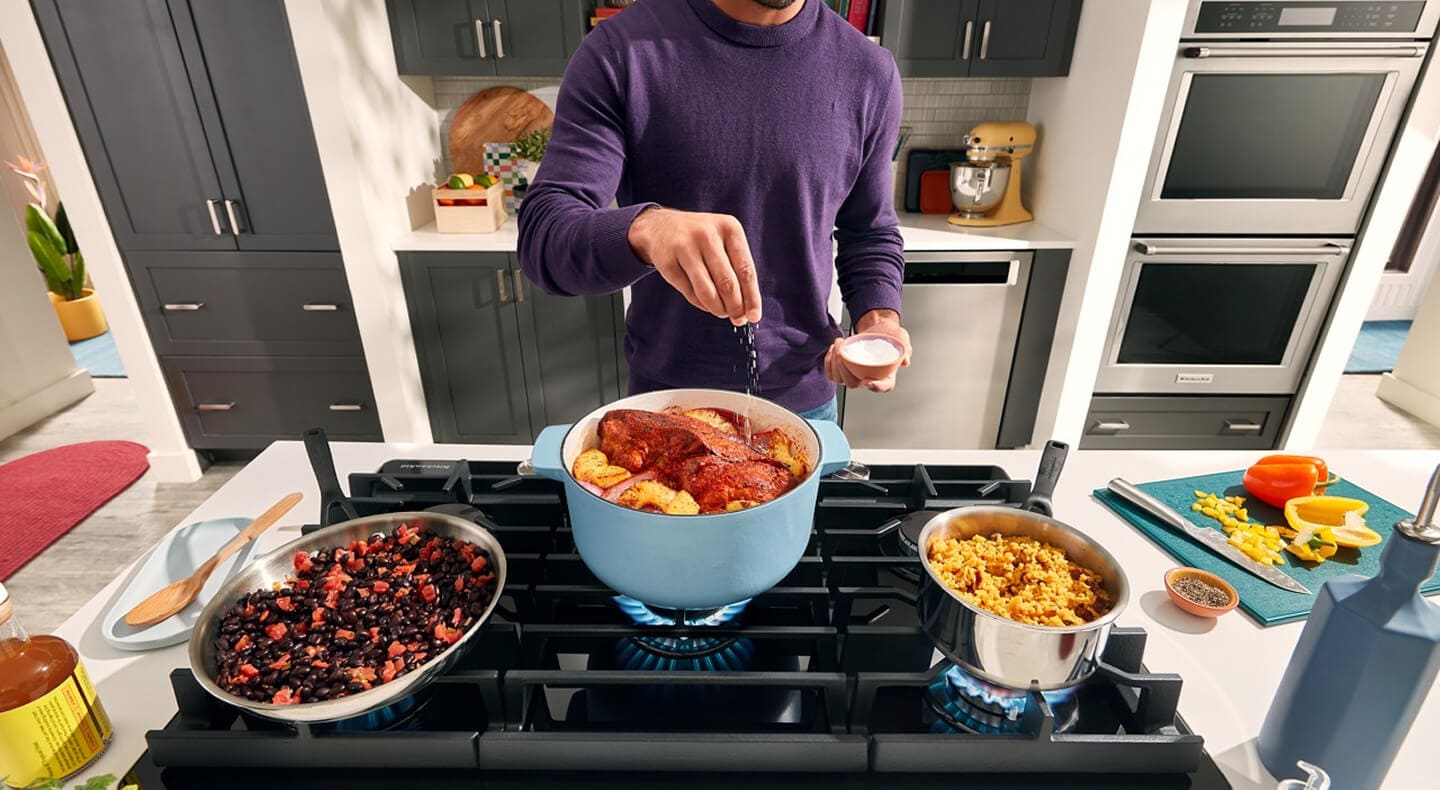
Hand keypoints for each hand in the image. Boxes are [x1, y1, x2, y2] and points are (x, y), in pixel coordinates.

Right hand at [627, 207, 762, 324]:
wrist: (661, 227)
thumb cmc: (703, 240)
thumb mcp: (724, 243)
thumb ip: (737, 270)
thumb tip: (748, 309)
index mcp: (729, 228)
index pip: (745, 269)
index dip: (751, 297)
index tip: (754, 316)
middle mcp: (707, 234)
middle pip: (727, 283)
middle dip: (735, 307)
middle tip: (737, 319)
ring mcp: (684, 247)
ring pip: (707, 291)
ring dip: (717, 308)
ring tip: (721, 312)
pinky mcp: (667, 261)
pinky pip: (689, 292)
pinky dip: (700, 303)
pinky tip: (705, 303)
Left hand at [824, 309, 910, 392]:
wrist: (878, 328)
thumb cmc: (890, 336)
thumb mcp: (902, 339)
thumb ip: (905, 348)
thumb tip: (905, 360)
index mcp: (886, 375)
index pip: (883, 386)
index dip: (877, 387)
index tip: (869, 382)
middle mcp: (869, 377)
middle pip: (854, 384)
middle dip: (844, 370)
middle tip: (842, 354)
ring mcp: (854, 375)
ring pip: (840, 379)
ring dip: (834, 364)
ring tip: (838, 345)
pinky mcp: (843, 369)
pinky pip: (831, 373)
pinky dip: (828, 362)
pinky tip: (833, 349)